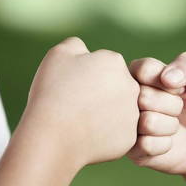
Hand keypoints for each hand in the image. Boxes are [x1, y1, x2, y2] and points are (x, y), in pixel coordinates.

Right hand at [25, 37, 139, 165]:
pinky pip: (117, 135)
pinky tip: (87, 138)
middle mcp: (132, 87)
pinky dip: (104, 137)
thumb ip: (76, 46)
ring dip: (104, 116)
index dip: (86, 78)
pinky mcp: (130, 139)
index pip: (104, 67)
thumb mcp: (58, 55)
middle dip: (100, 96)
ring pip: (118, 113)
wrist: (53, 137)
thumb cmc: (53, 93)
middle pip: (116, 89)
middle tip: (77, 106)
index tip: (73, 88)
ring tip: (81, 123)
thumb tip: (86, 52)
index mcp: (115, 62)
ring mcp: (133, 114)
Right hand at [128, 52, 185, 178]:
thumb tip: (166, 78)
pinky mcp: (131, 150)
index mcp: (137, 74)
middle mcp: (126, 99)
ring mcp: (126, 125)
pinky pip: (147, 145)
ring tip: (172, 125)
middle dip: (173, 105)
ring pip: (147, 123)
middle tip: (178, 110)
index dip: (170, 83)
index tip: (180, 89)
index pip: (145, 70)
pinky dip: (166, 144)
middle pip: (144, 98)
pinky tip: (167, 142)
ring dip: (170, 126)